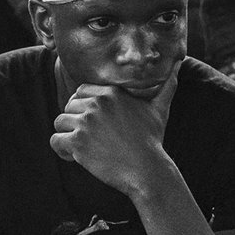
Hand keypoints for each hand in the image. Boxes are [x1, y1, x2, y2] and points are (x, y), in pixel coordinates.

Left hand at [49, 71, 180, 197]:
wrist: (147, 170)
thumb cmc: (152, 140)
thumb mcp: (160, 109)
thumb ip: (167, 85)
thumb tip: (179, 63)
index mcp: (111, 93)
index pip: (81, 92)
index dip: (84, 107)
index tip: (94, 123)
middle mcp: (96, 104)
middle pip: (68, 106)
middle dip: (75, 122)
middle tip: (91, 138)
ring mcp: (86, 123)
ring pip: (59, 122)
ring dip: (67, 135)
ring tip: (83, 147)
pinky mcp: (77, 143)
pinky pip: (55, 140)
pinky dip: (61, 150)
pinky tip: (76, 157)